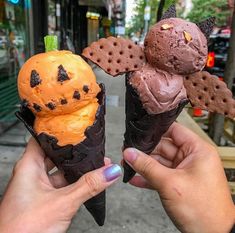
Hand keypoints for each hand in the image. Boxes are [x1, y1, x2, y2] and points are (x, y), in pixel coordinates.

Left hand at [0, 138, 121, 232]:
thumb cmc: (22, 230)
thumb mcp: (63, 203)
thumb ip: (89, 186)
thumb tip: (110, 171)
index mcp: (29, 166)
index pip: (43, 138)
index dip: (59, 131)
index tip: (75, 126)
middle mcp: (32, 174)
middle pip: (56, 154)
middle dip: (74, 152)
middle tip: (91, 145)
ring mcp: (39, 187)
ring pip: (60, 171)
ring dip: (77, 169)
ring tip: (96, 162)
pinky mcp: (44, 199)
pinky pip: (62, 184)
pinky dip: (75, 182)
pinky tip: (88, 180)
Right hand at [123, 123, 234, 232]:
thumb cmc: (204, 210)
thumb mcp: (170, 183)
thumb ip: (147, 166)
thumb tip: (130, 153)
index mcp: (197, 151)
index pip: (174, 130)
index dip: (157, 130)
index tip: (140, 133)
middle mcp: (191, 158)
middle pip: (164, 146)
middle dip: (145, 151)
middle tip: (129, 153)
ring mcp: (184, 171)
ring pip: (160, 161)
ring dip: (144, 165)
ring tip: (129, 164)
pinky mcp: (178, 182)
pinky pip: (161, 174)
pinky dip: (149, 177)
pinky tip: (135, 178)